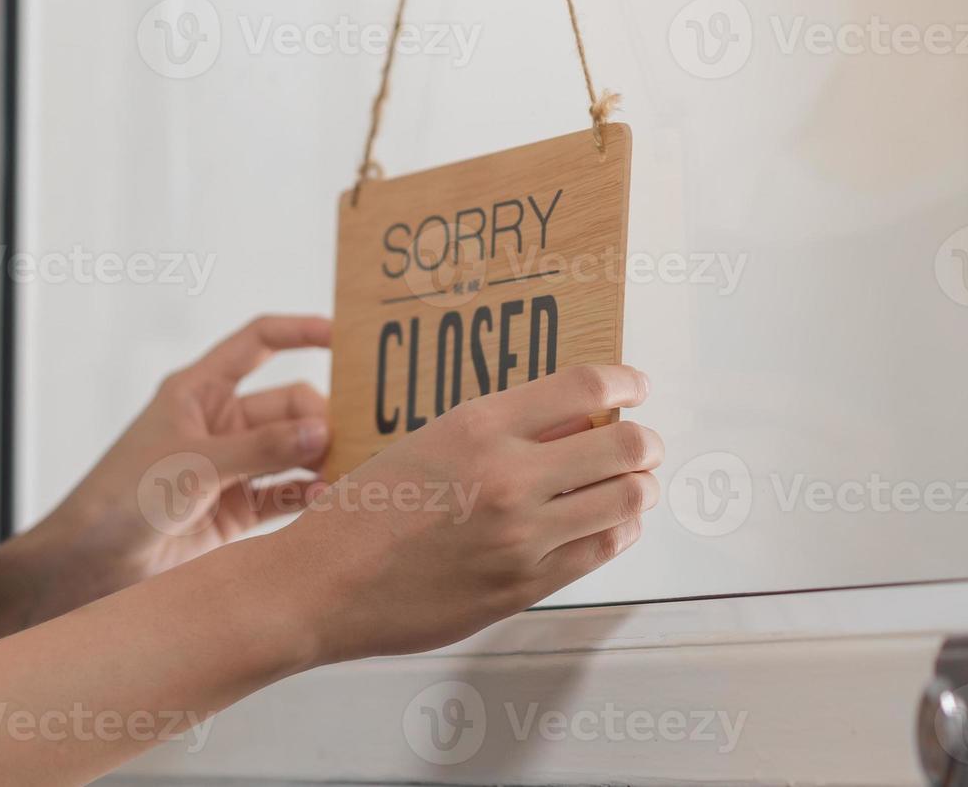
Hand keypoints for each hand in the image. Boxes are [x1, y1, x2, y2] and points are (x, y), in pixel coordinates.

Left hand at [37, 315, 333, 593]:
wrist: (92, 565)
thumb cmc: (125, 497)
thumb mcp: (196, 464)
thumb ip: (261, 449)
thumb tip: (321, 431)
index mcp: (199, 391)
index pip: (257, 344)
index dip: (299, 333)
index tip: (342, 338)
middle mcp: (219, 424)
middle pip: (288, 405)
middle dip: (319, 418)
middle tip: (347, 440)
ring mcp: (231, 467)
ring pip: (292, 450)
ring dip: (320, 458)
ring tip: (351, 471)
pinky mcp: (237, 510)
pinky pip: (285, 494)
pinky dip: (307, 495)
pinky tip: (327, 500)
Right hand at [271, 364, 661, 665]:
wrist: (323, 583)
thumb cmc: (364, 512)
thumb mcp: (426, 443)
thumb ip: (498, 433)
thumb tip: (573, 420)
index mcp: (478, 426)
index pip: (586, 385)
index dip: (626, 381)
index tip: (635, 387)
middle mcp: (508, 476)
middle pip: (625, 445)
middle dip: (644, 442)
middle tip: (641, 442)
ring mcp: (522, 536)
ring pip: (627, 500)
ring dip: (639, 487)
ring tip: (632, 484)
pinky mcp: (525, 586)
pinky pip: (602, 549)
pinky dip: (618, 529)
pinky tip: (608, 523)